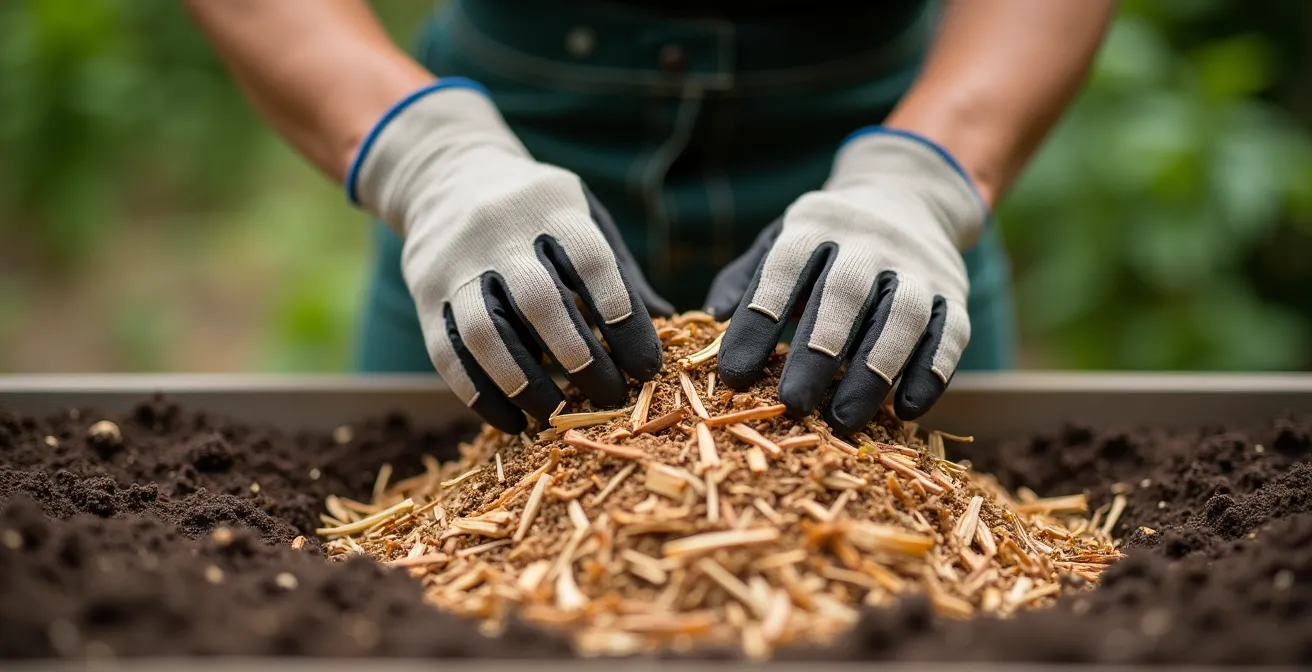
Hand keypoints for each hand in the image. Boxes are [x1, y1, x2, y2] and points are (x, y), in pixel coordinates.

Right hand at [349, 78, 672, 433]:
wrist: (446, 175)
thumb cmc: (537, 209)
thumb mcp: (582, 214)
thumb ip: (619, 268)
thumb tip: (669, 321)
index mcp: (550, 206)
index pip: (589, 262)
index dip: (621, 317)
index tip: (646, 365)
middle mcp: (498, 231)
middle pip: (537, 301)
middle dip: (579, 357)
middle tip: (611, 397)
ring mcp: (454, 263)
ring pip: (485, 332)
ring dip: (524, 383)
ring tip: (557, 414)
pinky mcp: (425, 295)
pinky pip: (447, 353)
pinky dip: (480, 395)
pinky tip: (512, 421)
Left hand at [704, 128, 986, 433]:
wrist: (910, 194)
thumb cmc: (827, 238)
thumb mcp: (782, 239)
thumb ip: (748, 277)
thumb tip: (713, 318)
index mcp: (815, 225)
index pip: (783, 270)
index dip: (757, 322)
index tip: (734, 375)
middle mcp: (870, 241)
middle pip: (845, 294)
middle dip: (817, 352)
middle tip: (792, 403)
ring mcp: (918, 266)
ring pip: (902, 317)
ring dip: (874, 372)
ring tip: (844, 419)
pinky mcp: (954, 293)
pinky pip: (949, 335)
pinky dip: (931, 374)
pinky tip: (906, 410)